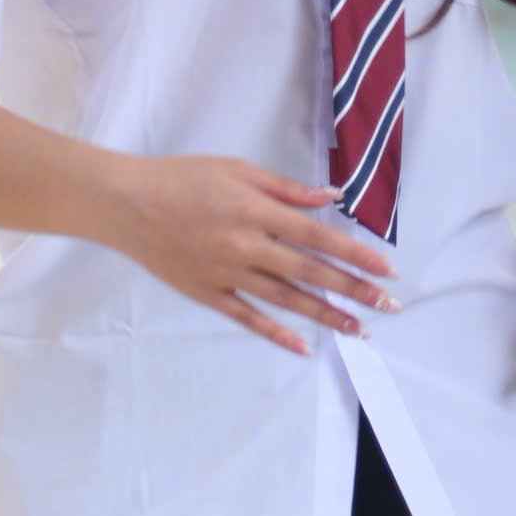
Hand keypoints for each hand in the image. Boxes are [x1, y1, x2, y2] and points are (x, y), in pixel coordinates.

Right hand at [106, 154, 395, 355]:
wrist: (128, 204)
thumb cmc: (184, 178)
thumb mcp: (238, 169)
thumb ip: (287, 189)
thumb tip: (330, 199)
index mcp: (257, 211)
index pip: (318, 237)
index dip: (355, 254)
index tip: (385, 268)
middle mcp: (247, 246)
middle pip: (310, 273)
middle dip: (353, 289)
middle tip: (388, 305)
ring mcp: (227, 274)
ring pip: (286, 300)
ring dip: (325, 314)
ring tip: (358, 328)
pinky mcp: (208, 294)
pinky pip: (248, 317)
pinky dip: (276, 333)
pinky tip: (302, 346)